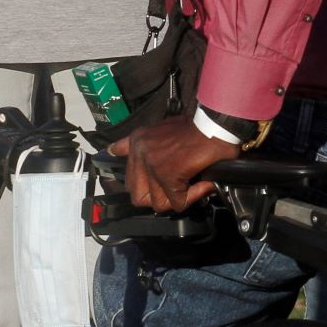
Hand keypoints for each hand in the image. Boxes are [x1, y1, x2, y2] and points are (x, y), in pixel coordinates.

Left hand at [109, 119, 234, 213]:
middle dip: (157, 197)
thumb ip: (138, 142)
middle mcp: (140, 153)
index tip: (153, 184)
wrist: (215, 124)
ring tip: (193, 183)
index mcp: (137, 142)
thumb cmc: (195, 126)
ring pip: (159, 203)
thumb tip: (112, 150)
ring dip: (178, 198)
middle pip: (138, 195)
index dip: (142, 185)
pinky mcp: (169, 177)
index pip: (128, 176)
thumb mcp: (159, 128)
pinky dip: (193, 196)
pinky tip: (204, 184)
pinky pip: (178, 202)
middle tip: (175, 188)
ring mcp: (153, 166)